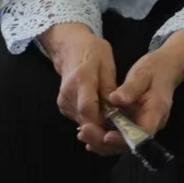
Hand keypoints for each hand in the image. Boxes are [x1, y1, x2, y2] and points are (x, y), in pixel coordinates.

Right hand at [43, 24, 118, 147]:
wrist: (69, 48)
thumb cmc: (92, 52)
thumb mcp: (106, 65)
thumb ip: (109, 88)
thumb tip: (115, 110)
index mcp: (81, 80)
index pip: (87, 109)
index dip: (101, 124)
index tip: (115, 131)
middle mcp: (68, 95)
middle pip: (85, 121)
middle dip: (103, 131)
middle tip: (120, 135)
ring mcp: (64, 102)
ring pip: (83, 123)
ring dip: (99, 128)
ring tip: (115, 126)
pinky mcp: (64, 107)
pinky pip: (81, 120)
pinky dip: (93, 122)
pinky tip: (105, 119)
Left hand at [95, 31, 183, 153]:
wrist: (165, 68)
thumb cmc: (155, 70)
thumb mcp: (143, 74)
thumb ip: (131, 88)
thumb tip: (115, 99)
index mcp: (156, 112)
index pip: (143, 133)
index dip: (124, 138)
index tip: (106, 136)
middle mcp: (150, 124)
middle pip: (129, 143)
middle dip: (106, 142)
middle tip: (84, 133)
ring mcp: (141, 125)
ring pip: (122, 143)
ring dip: (101, 142)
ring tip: (81, 134)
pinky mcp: (133, 123)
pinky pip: (119, 135)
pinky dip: (103, 136)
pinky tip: (87, 133)